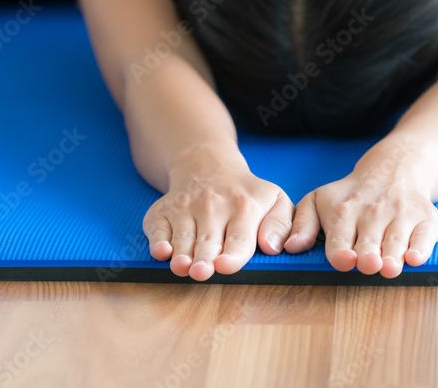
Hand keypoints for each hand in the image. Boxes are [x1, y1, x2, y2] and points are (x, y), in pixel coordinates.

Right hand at [142, 143, 294, 280]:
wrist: (207, 166)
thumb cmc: (246, 194)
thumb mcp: (275, 199)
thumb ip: (281, 224)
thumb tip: (272, 246)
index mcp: (243, 207)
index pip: (239, 238)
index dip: (232, 255)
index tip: (226, 266)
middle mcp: (212, 206)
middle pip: (208, 241)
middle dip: (203, 259)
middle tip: (202, 272)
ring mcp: (184, 208)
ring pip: (182, 238)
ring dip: (181, 254)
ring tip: (181, 267)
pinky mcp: (162, 211)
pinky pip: (157, 229)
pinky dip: (157, 240)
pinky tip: (161, 251)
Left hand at [283, 140, 437, 277]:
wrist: (394, 170)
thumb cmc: (348, 195)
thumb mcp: (317, 201)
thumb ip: (302, 225)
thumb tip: (290, 247)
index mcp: (342, 212)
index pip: (339, 236)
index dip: (341, 251)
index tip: (343, 260)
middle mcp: (372, 213)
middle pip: (369, 242)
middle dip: (368, 255)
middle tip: (368, 265)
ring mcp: (401, 215)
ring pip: (396, 240)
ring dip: (393, 255)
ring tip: (389, 268)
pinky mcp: (427, 219)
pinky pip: (426, 235)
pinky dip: (422, 246)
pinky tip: (415, 257)